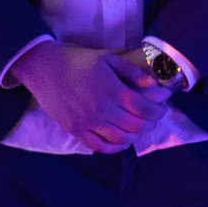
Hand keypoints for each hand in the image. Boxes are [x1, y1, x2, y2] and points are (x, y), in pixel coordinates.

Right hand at [12, 40, 156, 150]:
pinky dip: (114, 148)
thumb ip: (131, 72)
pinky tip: (121, 142)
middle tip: (153, 120)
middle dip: (150, 124)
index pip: (143, 108)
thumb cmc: (77, 61)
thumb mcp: (107, 58)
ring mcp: (89, 122)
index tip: (162, 109)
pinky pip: (99, 146)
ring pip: (120, 138)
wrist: (45, 69)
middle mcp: (103, 109)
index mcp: (112, 90)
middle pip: (135, 126)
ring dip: (135, 137)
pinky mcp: (76, 130)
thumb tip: (152, 85)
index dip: (157, 112)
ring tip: (139, 130)